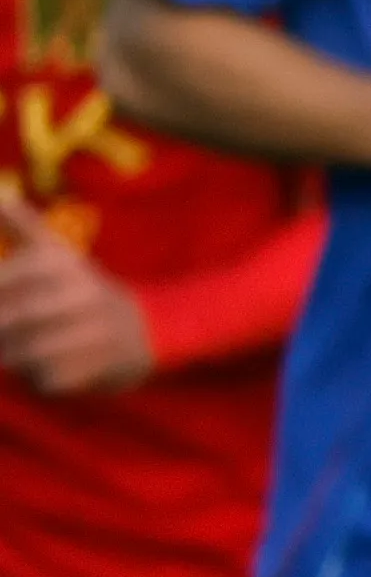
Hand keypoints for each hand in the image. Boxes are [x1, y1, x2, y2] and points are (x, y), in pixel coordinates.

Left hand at [0, 186, 154, 393]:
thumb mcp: (59, 253)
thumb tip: (0, 197)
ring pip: (24, 352)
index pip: (4, 281)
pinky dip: (36, 379)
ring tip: (15, 353)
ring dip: (12, 357)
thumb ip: (24, 225)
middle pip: (9, 320)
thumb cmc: (86, 290)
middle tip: (3, 334)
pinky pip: (46, 379)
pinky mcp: (97, 366)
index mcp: (62, 264)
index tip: (0, 306)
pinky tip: (42, 371)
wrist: (150, 330)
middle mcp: (80, 295)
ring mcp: (92, 332)